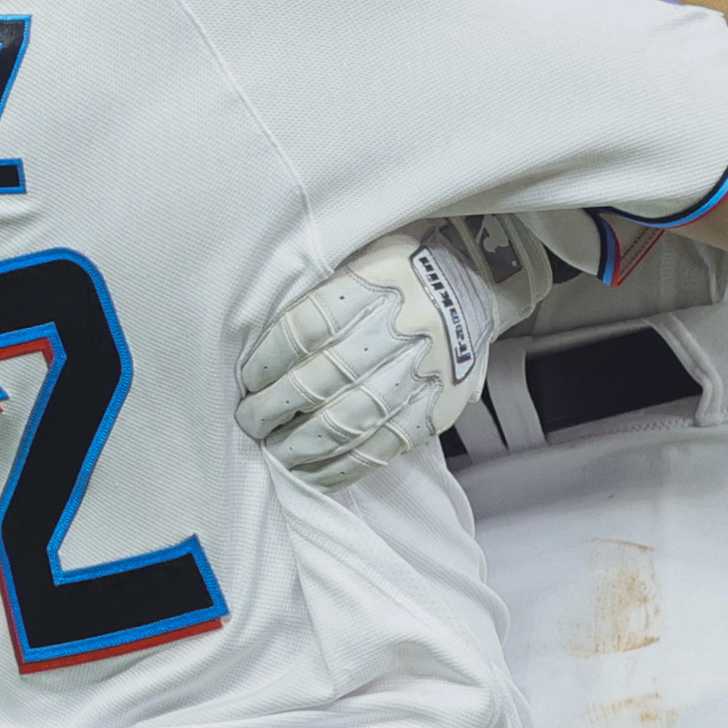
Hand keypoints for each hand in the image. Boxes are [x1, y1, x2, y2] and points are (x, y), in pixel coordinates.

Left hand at [236, 216, 554, 487]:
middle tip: (249, 421)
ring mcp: (421, 373)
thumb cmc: (403, 267)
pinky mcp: (436, 408)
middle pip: (324, 377)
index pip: (309, 326)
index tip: (247, 378)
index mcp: (377, 281)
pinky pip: (384, 447)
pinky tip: (314, 474)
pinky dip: (343, 467)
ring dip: (303, 444)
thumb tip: (264, 346)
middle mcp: (400, 328)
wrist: (479, 282)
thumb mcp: (365, 254)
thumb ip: (321, 290)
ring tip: (273, 453)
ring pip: (350, 419)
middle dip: (277, 407)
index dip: (270, 358)